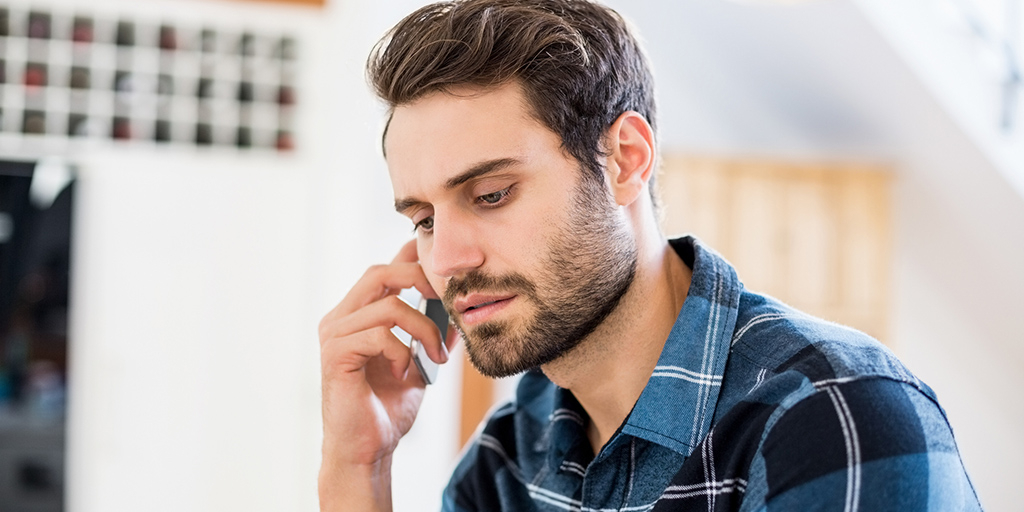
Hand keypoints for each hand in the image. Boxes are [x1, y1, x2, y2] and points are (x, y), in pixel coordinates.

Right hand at [318, 239, 456, 509]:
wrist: (367, 451)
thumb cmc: (387, 409)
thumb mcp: (420, 364)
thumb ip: (432, 335)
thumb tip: (460, 311)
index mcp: (357, 315)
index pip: (383, 270)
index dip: (411, 257)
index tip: (444, 271)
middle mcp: (340, 318)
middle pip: (380, 272)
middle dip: (419, 280)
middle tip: (445, 301)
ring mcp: (334, 334)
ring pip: (387, 305)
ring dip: (423, 329)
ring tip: (435, 356)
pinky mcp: (335, 354)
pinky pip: (379, 335)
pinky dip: (403, 351)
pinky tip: (406, 372)